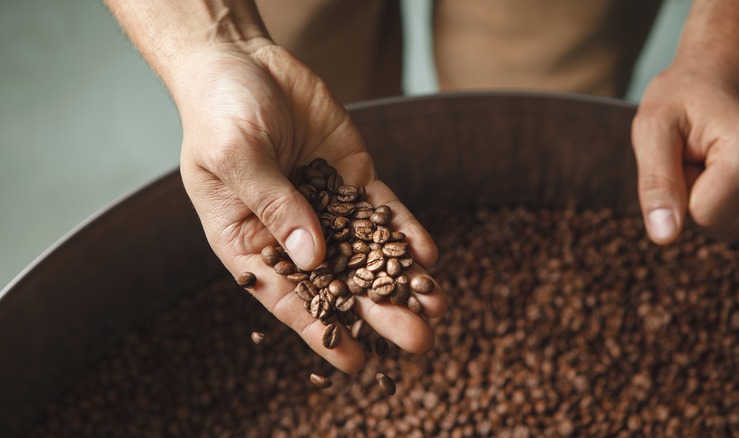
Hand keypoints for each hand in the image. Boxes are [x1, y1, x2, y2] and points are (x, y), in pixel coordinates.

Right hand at [172, 43, 447, 372]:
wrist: (242, 62)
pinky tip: (428, 253)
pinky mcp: (352, 178)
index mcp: (250, 241)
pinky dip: (404, 230)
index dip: (321, 333)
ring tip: (438, 305)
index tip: (358, 365)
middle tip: (419, 341)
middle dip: (379, 311)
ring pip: (368, 250)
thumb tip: (314, 257)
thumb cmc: (219, 113)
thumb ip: (274, 204)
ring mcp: (326, 205)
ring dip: (402, 278)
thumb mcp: (236, 157)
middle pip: (339, 281)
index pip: (288, 297)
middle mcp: (292, 231)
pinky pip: (382, 209)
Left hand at [632, 47, 738, 243]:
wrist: (727, 60)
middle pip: (718, 226)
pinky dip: (720, 196)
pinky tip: (718, 163)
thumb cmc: (685, 89)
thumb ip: (656, 183)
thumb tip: (664, 237)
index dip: (678, 191)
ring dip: (705, 196)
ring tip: (704, 154)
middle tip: (690, 151)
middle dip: (692, 196)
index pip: (703, 217)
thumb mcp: (653, 127)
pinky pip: (738, 216)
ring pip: (728, 225)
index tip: (681, 152)